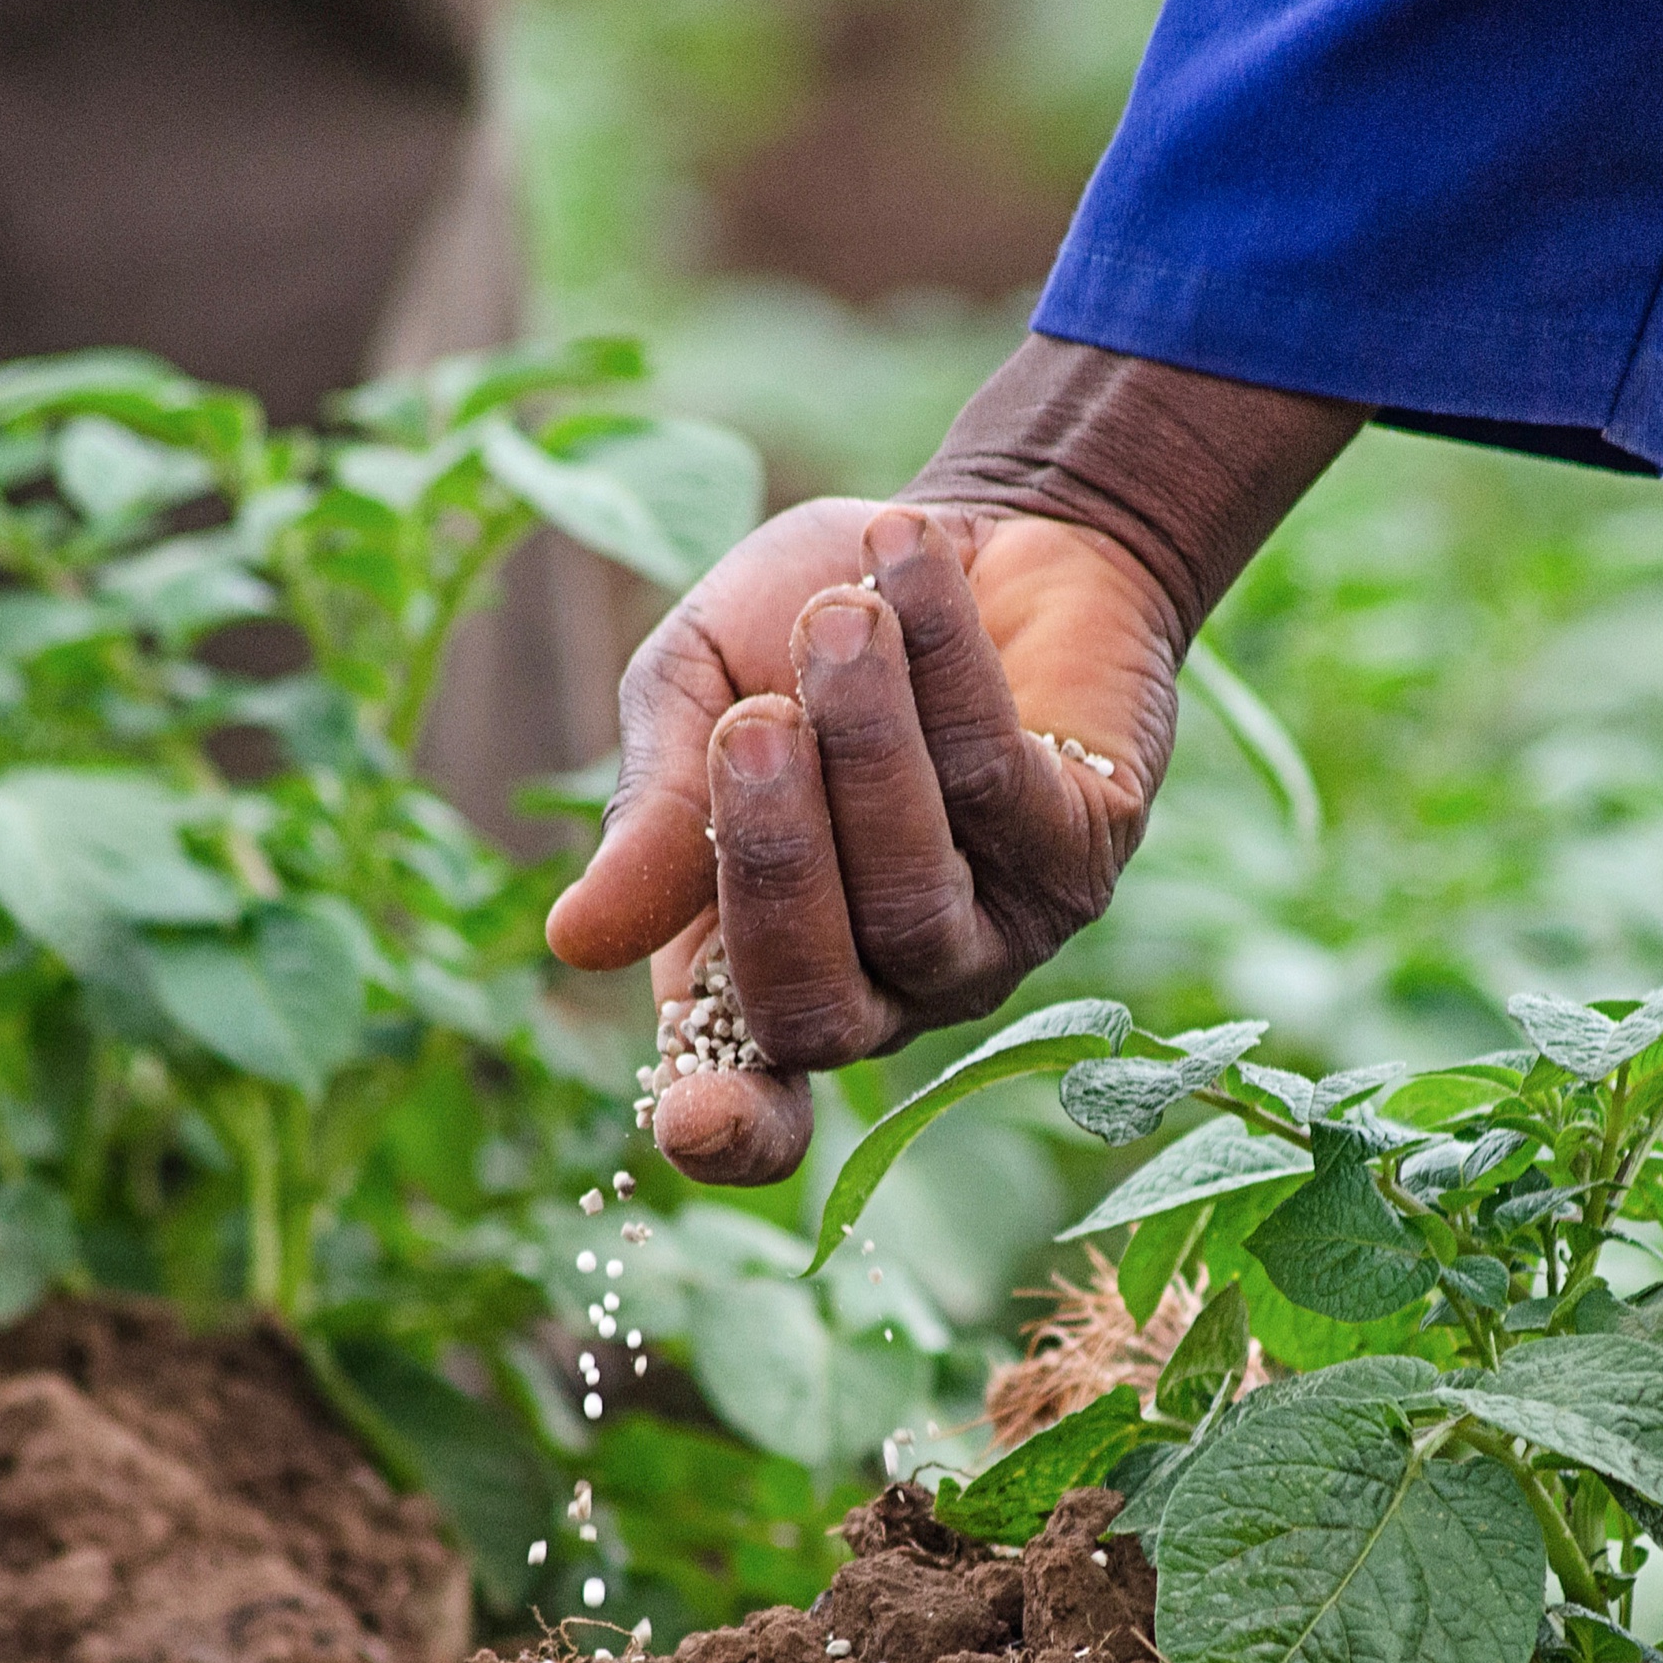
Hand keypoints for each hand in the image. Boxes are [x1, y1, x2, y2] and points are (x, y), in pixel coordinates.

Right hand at [543, 495, 1179, 1184]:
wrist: (956, 530)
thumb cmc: (801, 623)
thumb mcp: (694, 690)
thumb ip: (651, 808)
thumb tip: (580, 939)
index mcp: (756, 969)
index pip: (752, 1107)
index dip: (725, 1131)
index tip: (689, 1122)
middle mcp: (881, 985)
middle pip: (815, 1010)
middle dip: (772, 867)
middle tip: (749, 727)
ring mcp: (988, 936)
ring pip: (911, 899)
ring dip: (866, 746)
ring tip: (840, 615)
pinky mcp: (1083, 854)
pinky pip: (996, 786)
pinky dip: (942, 665)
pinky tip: (910, 564)